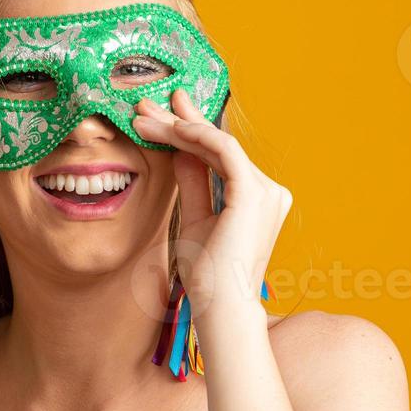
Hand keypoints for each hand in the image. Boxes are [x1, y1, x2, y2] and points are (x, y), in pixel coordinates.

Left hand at [133, 89, 290, 321]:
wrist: (220, 306)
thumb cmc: (208, 275)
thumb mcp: (196, 218)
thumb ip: (193, 183)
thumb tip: (181, 150)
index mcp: (256, 198)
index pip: (220, 155)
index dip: (192, 129)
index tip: (163, 113)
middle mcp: (268, 190)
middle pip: (217, 145)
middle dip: (179, 120)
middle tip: (146, 103)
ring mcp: (266, 191)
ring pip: (217, 143)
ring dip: (177, 127)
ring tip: (143, 118)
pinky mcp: (254, 193)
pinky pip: (224, 151)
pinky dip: (196, 136)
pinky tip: (168, 130)